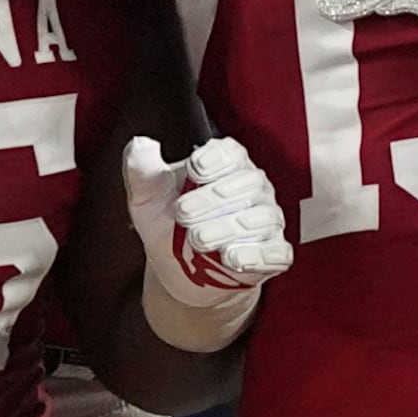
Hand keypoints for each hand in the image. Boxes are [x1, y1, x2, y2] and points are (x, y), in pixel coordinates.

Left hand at [125, 135, 291, 350]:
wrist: (178, 271)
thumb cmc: (168, 226)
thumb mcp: (147, 199)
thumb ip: (142, 171)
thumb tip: (141, 145)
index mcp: (226, 166)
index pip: (232, 153)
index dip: (216, 159)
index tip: (194, 170)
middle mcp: (253, 189)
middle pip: (248, 184)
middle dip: (213, 199)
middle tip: (182, 213)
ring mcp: (266, 221)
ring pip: (262, 218)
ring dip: (228, 228)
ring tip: (197, 239)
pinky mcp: (272, 254)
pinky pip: (276, 251)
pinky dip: (257, 255)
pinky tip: (231, 258)